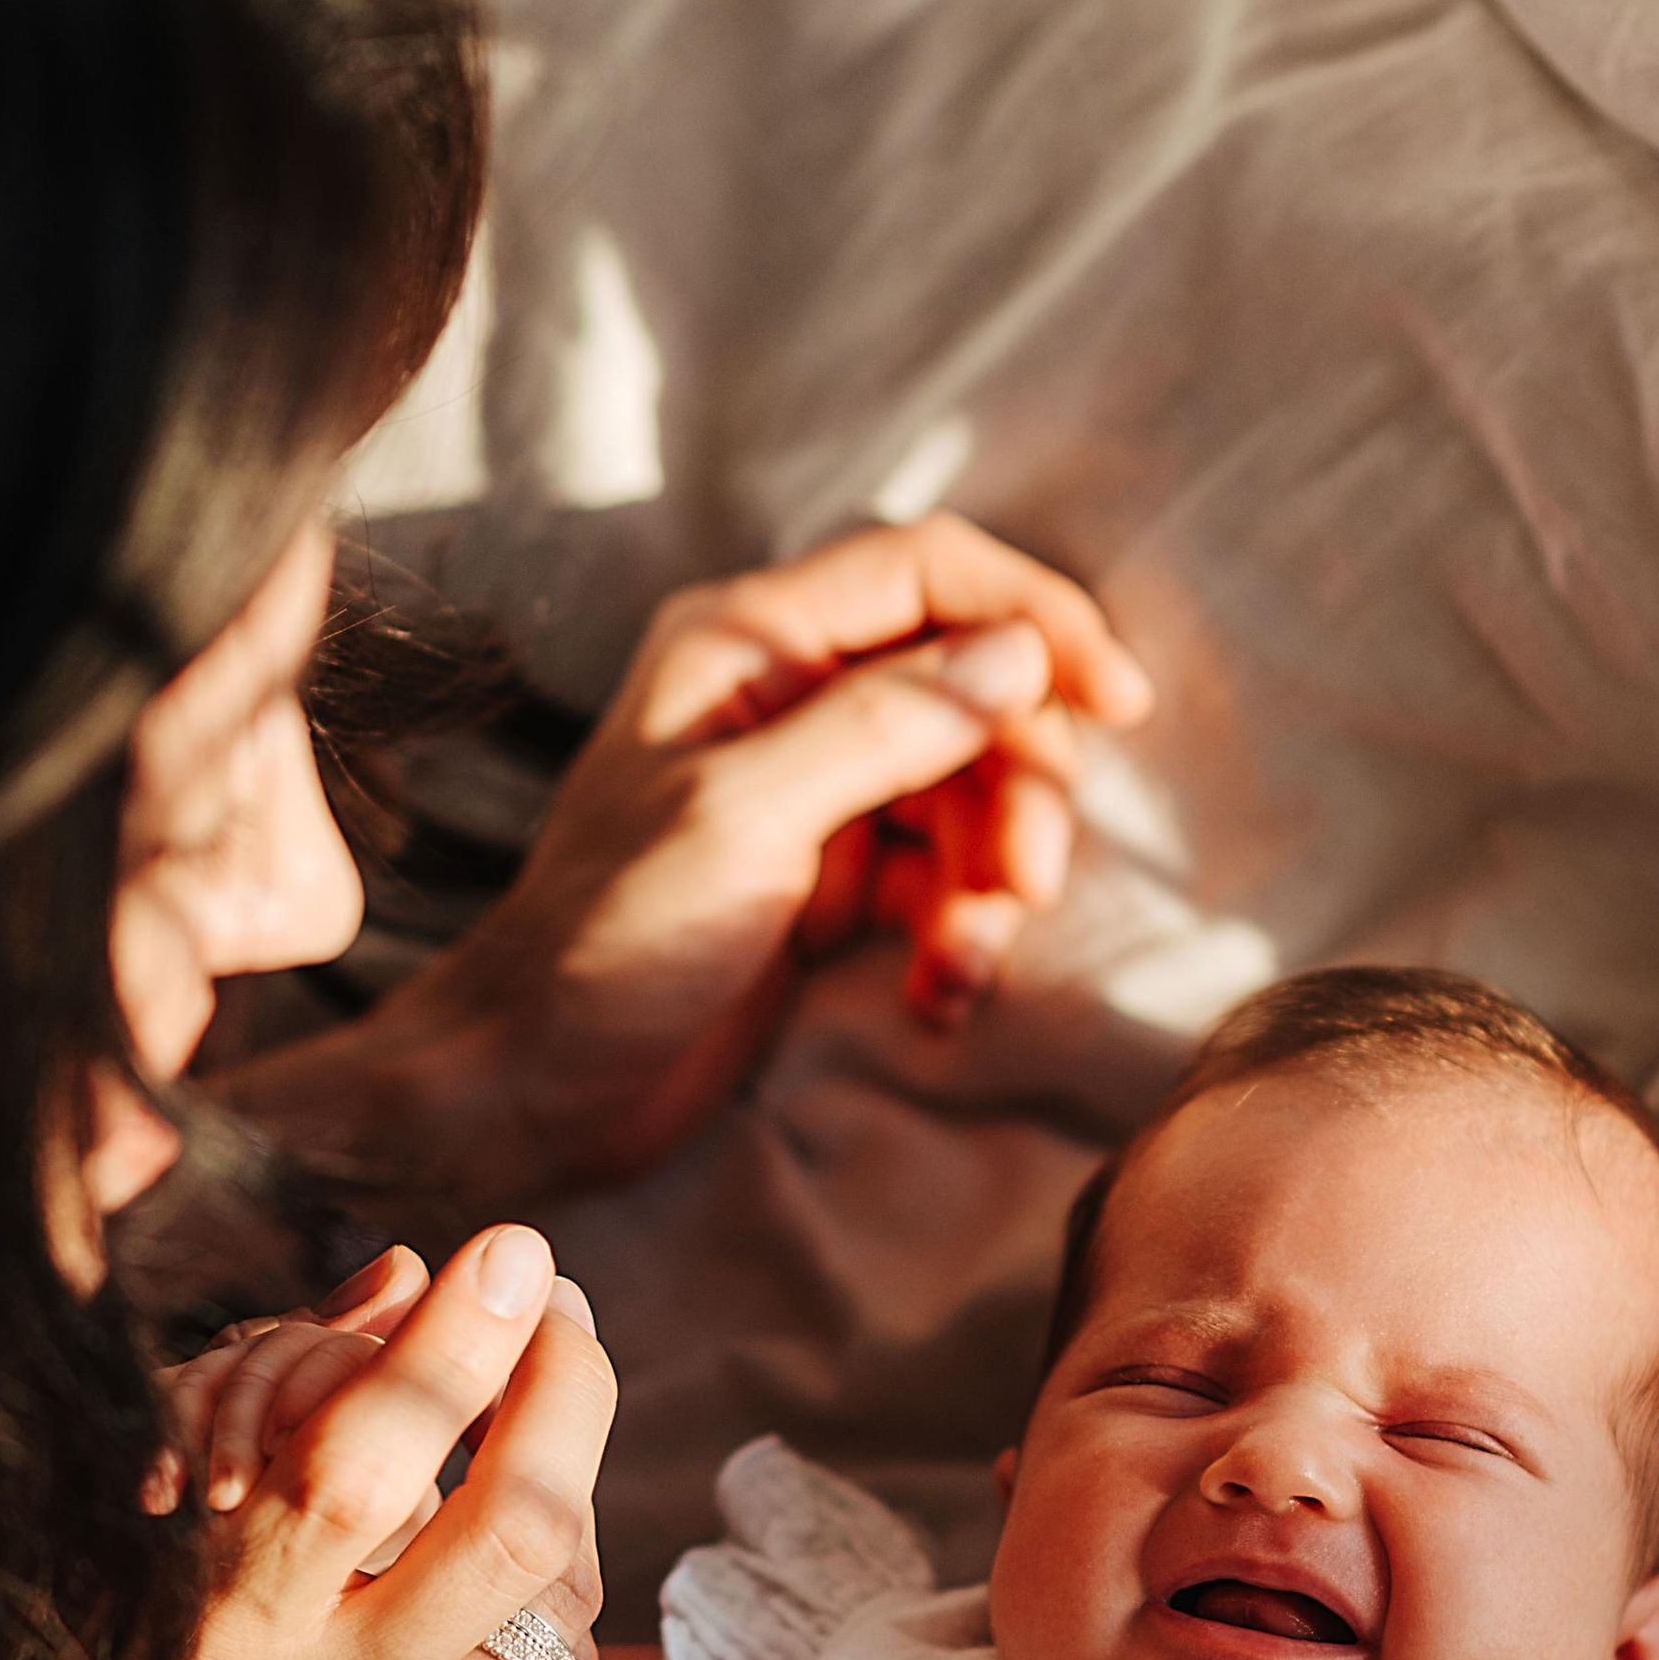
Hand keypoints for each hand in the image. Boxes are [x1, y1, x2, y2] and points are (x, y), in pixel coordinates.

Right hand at [0, 1226, 618, 1659]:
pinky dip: (543, 1604)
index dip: (457, 1337)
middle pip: (518, 1521)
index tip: (512, 1248)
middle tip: (561, 1310)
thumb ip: (272, 1408)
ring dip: (562, 1488)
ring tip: (524, 1435)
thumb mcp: (133, 1545)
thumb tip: (411, 1277)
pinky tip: (499, 1573)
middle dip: (570, 1384)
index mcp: (214, 1633)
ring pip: (564, 1597)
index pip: (365, 1455)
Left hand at [223, 515, 1151, 1211]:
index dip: (1037, 620)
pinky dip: (960, 933)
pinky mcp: (834, 880)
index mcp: (750, 640)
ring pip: (973, 790)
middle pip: (975, 691)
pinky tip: (937, 997)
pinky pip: (944, 876)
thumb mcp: (748, 819)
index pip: (931, 574)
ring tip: (965, 963)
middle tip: (1025, 883)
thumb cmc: (611, 939)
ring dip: (995, 877)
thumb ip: (887, 726)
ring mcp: (816, 789)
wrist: (541, 1085)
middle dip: (1019, 787)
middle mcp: (789, 693)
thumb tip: (1020, 657)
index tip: (1117, 703)